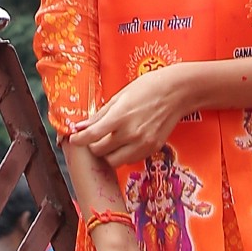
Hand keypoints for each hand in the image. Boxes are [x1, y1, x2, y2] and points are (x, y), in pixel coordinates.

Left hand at [70, 71, 196, 166]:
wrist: (177, 92)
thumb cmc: (147, 88)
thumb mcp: (120, 97)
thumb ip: (100, 115)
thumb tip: (80, 127)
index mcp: (120, 117)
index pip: (91, 136)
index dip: (79, 140)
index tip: (74, 139)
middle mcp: (131, 134)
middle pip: (100, 151)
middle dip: (94, 145)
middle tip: (96, 137)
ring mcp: (142, 144)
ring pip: (114, 161)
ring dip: (108, 153)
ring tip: (111, 141)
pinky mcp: (152, 150)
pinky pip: (130, 160)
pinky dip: (123, 154)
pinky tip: (126, 142)